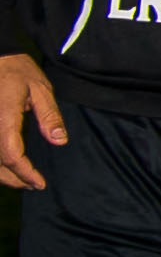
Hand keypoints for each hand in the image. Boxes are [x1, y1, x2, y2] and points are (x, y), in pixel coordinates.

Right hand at [0, 53, 67, 190]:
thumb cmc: (18, 71)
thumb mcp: (41, 88)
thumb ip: (50, 115)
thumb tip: (59, 141)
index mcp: (4, 117)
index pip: (10, 153)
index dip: (24, 172)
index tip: (39, 183)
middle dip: (13, 179)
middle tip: (34, 186)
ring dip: (2, 174)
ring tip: (23, 180)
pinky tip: (8, 166)